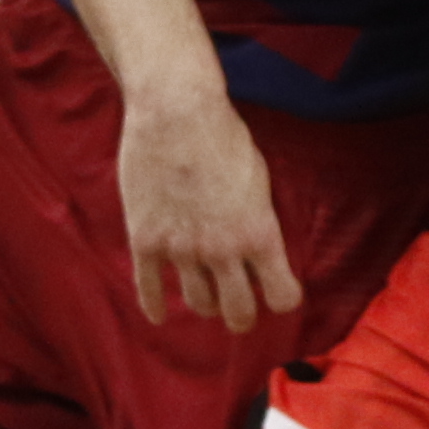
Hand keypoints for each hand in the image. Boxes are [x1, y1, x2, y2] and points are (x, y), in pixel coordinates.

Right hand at [116, 91, 301, 332]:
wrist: (176, 111)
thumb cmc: (223, 137)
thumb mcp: (260, 180)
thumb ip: (258, 221)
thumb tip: (257, 250)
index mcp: (259, 234)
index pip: (282, 296)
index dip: (282, 297)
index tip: (277, 292)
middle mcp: (223, 250)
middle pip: (238, 312)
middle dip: (242, 317)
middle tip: (239, 314)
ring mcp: (182, 249)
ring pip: (198, 303)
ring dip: (205, 304)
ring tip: (205, 299)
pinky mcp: (145, 241)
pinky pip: (150, 288)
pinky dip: (155, 307)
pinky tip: (160, 316)